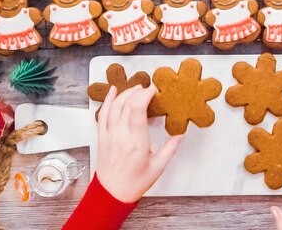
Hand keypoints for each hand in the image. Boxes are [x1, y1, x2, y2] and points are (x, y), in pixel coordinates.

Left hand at [96, 85, 183, 202]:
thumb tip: (180, 134)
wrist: (112, 193)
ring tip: (136, 88)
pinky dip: (107, 100)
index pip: (138, 109)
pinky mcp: (102, 137)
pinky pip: (103, 114)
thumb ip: (170, 148)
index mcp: (137, 142)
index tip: (154, 90)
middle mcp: (121, 136)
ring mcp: (109, 135)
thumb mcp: (158, 167)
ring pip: (114, 106)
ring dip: (125, 93)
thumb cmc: (134, 182)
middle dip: (138, 91)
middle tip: (148, 88)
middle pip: (127, 104)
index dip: (146, 94)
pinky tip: (113, 92)